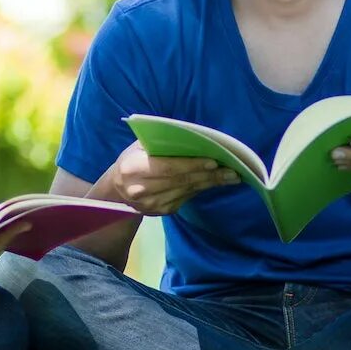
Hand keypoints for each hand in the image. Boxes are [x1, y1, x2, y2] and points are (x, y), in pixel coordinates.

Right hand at [107, 142, 241, 214]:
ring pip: (187, 191)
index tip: (213, 161)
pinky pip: (187, 198)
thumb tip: (193, 137)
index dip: (191, 165)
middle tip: (232, 170)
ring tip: (232, 176)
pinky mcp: (161, 212)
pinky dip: (202, 189)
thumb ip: (160, 141)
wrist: (118, 188)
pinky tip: (217, 182)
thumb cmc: (133, 159)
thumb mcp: (139, 146)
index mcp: (133, 168)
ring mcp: (151, 204)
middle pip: (181, 181)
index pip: (167, 167)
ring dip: (211, 183)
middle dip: (209, 175)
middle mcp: (141, 189)